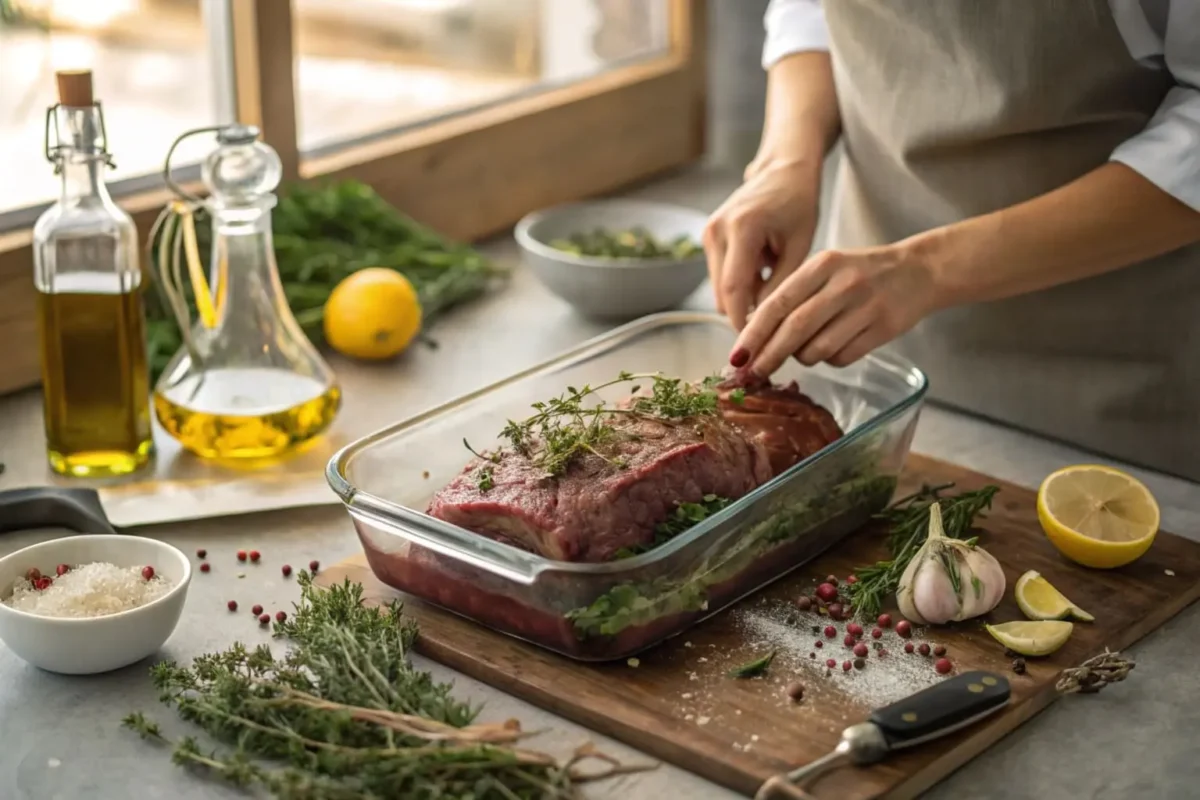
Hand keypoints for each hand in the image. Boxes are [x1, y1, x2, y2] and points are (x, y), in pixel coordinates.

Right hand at [702, 160, 821, 329]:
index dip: (742, 322)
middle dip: (742, 315)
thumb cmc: (798, 202)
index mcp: (742, 229)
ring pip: (720, 288)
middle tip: (770, 331)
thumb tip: (768, 325)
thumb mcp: (800, 246)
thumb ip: (781, 286)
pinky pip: (721, 275)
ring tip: (772, 297)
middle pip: (722, 293)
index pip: (734, 290)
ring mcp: (709, 233)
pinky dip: (740, 285)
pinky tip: (763, 279)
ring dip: (743, 299)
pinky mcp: (709, 237)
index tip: (756, 345)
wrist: (783, 169)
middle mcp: (717, 230)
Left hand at [728, 243, 938, 375]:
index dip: (753, 334)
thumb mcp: (826, 270)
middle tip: (753, 375)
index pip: (777, 304)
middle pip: (794, 330)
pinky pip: (843, 357)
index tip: (736, 357)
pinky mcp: (883, 328)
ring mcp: (865, 306)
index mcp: (821, 265)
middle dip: (768, 356)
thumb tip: (755, 337)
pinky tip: (839, 346)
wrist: (919, 271)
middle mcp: (842, 283)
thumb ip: (794, 296)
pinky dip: (832, 360)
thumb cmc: (861, 274)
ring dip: (804, 358)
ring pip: (818, 348)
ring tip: (809, 348)